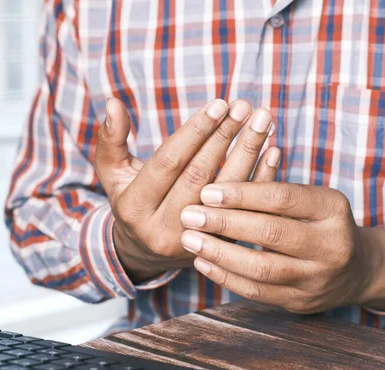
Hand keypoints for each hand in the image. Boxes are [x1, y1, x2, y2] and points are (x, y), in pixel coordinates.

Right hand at [94, 98, 278, 281]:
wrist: (146, 251)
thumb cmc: (131, 201)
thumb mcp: (113, 173)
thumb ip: (111, 139)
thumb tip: (111, 102)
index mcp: (135, 209)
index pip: (168, 163)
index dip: (195, 132)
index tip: (218, 104)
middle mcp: (163, 230)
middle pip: (199, 176)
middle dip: (224, 137)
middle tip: (244, 106)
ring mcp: (194, 243)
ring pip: (226, 194)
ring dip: (248, 153)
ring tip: (263, 120)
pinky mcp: (218, 247)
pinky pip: (246, 212)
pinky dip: (262, 180)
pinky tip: (273, 151)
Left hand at [179, 183, 384, 312]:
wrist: (356, 270)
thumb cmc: (319, 223)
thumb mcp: (310, 199)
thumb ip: (273, 188)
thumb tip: (218, 171)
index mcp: (333, 208)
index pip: (282, 198)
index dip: (241, 194)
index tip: (206, 191)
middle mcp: (332, 245)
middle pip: (271, 233)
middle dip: (224, 223)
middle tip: (189, 214)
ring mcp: (318, 278)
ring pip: (261, 268)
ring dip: (219, 253)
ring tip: (190, 239)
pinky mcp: (301, 302)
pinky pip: (257, 292)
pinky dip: (225, 276)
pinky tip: (202, 262)